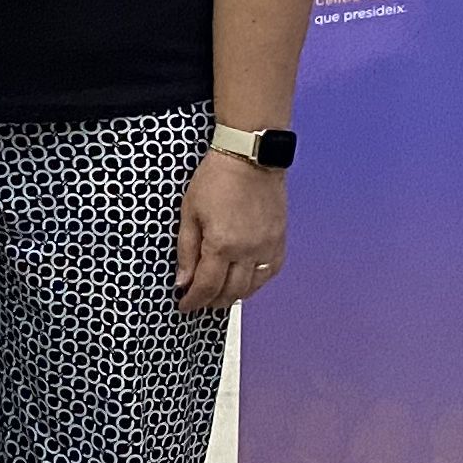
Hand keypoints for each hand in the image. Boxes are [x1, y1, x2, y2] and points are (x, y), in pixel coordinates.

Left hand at [177, 147, 285, 313]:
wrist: (250, 157)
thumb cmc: (217, 178)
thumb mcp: (189, 212)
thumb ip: (186, 250)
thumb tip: (183, 280)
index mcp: (222, 244)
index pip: (206, 287)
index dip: (194, 301)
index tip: (185, 305)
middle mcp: (248, 251)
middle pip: (230, 292)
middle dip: (212, 302)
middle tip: (199, 301)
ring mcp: (267, 247)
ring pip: (252, 288)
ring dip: (233, 295)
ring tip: (218, 294)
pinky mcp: (279, 241)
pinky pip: (269, 273)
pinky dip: (255, 283)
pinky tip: (243, 280)